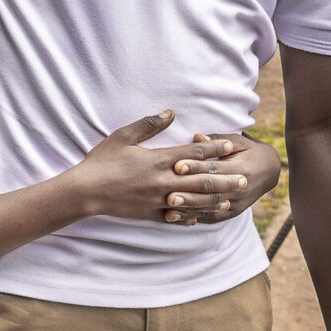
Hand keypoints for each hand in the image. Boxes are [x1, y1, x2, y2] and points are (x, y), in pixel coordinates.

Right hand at [67, 111, 250, 221]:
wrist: (85, 191)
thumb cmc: (102, 160)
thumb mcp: (123, 136)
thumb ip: (148, 124)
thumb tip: (170, 112)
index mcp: (158, 160)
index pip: (193, 153)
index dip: (214, 148)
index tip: (231, 145)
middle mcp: (163, 181)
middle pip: (201, 180)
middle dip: (224, 178)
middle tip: (244, 177)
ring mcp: (158, 200)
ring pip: (193, 201)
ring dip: (214, 199)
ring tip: (231, 198)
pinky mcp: (150, 215)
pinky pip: (176, 217)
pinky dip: (191, 216)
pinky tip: (201, 216)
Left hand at [165, 133, 281, 224]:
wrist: (271, 171)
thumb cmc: (248, 151)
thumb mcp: (238, 142)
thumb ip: (216, 141)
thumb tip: (196, 137)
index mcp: (240, 168)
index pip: (214, 168)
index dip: (195, 167)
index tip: (177, 166)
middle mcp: (239, 188)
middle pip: (210, 192)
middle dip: (189, 194)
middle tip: (169, 195)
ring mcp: (237, 203)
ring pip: (210, 208)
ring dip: (189, 210)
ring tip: (169, 211)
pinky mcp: (233, 213)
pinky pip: (212, 217)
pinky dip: (195, 218)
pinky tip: (178, 219)